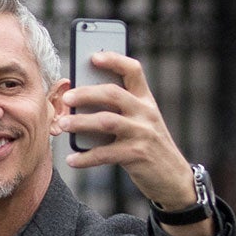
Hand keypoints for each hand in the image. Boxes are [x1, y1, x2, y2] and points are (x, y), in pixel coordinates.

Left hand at [55, 52, 209, 235]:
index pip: (133, 70)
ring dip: (80, 122)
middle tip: (66, 97)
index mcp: (146, 100)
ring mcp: (142, 133)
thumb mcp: (140, 123)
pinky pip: (105, 153)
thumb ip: (118, 111)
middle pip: (113, 93)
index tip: (93, 56)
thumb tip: (79, 103)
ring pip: (105, 121)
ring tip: (61, 125)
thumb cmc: (148, 146)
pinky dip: (85, 157)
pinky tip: (72, 160)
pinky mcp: (137, 154)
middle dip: (86, 93)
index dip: (113, 60)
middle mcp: (146, 112)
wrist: (173, 178)